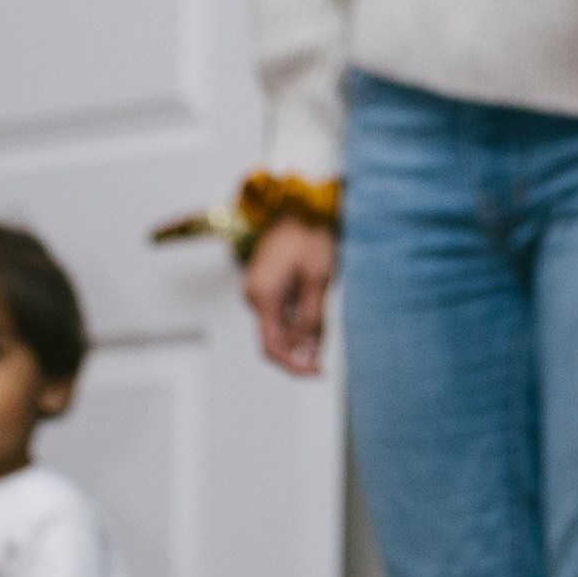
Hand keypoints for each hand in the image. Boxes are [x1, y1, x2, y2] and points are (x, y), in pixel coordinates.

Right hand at [244, 218, 336, 376]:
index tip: (316, 374)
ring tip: (324, 333)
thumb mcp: (318, 280)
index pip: (272, 348)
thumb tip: (311, 353)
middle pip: (274, 339)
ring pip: (277, 327)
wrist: (298, 202)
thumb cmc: (310, 235)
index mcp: (263, 296)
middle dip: (299, 352)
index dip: (293, 366)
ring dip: (299, 337)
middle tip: (324, 361)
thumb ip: (313, 320)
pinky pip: (277, 312)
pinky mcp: (263, 284)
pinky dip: (295, 321)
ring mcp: (255, 290)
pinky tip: (313, 319)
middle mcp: (253, 296)